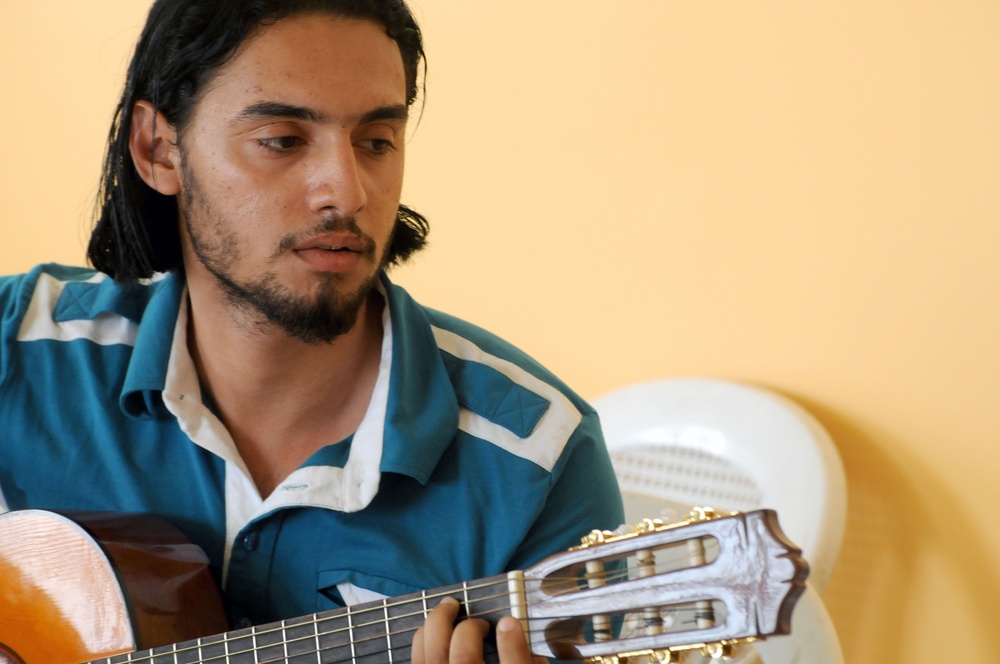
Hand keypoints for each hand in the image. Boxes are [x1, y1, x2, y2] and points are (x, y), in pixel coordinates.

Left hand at [412, 597, 545, 663]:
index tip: (510, 621)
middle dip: (468, 631)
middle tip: (478, 620)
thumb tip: (534, 650)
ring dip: (439, 627)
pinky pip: (416, 661)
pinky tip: (431, 628)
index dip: (514, 647)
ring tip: (449, 607)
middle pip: (465, 662)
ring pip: (433, 659)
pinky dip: (421, 639)